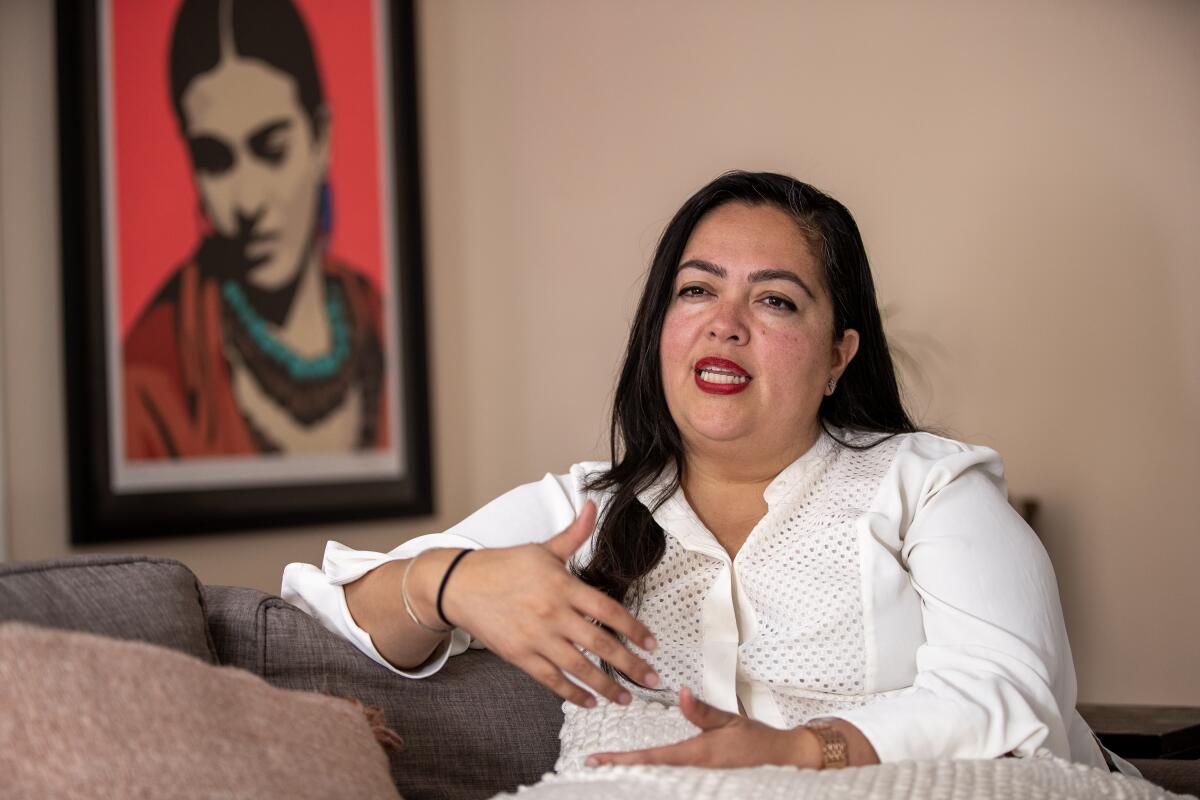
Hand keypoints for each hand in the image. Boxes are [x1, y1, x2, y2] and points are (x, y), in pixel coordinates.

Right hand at [441, 500, 660, 707]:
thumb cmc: (505, 566)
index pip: (609, 610)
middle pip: (600, 644)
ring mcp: (536, 637)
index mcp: (563, 586)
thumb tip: (591, 506)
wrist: (461, 585)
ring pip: (579, 667)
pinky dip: (572, 693)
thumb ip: (573, 534)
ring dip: (606, 686)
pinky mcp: (520, 655)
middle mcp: (553, 613)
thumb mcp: (543, 549)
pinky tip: (589, 701)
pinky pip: (551, 680)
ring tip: (626, 698)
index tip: (652, 644)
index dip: (634, 629)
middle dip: (630, 664)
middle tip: (653, 679)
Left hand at [585, 687, 821, 768]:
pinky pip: (671, 781)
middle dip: (621, 768)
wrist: (783, 761)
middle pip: (649, 773)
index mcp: (697, 755)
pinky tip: (640, 773)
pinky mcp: (704, 782)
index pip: (652, 758)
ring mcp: (699, 781)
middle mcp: (694, 772)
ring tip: (609, 766)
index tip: (598, 759)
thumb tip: (681, 694)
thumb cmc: (756, 740)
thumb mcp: (729, 721)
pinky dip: (653, 775)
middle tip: (592, 763)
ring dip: (635, 772)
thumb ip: (703, 711)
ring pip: (659, 779)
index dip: (624, 759)